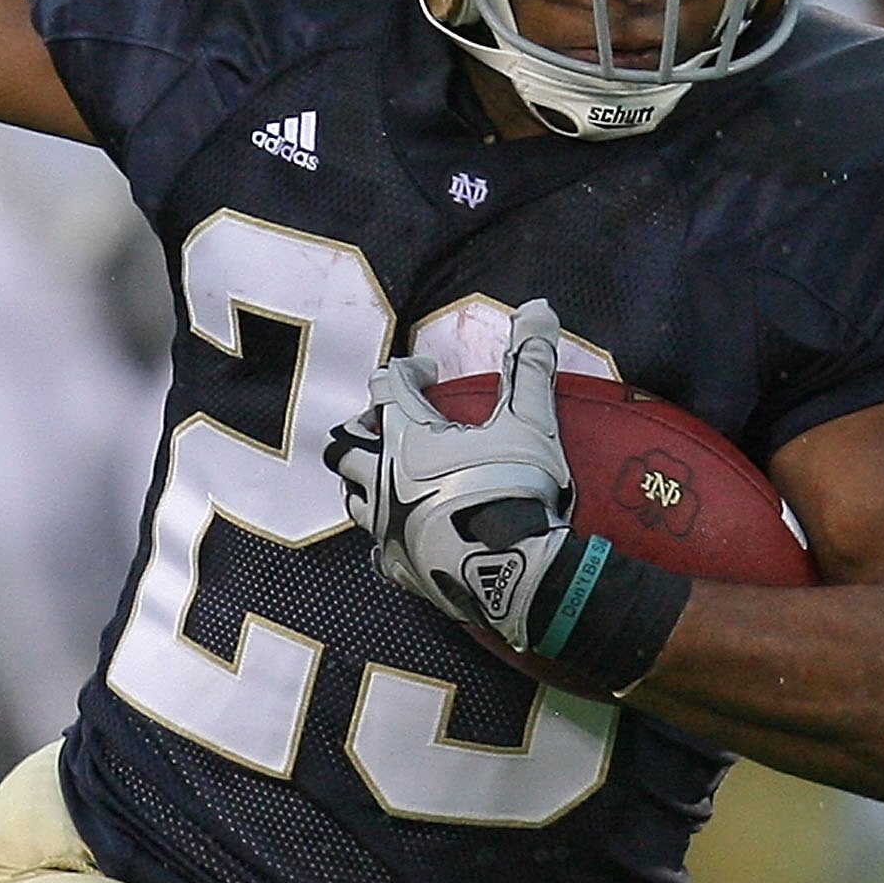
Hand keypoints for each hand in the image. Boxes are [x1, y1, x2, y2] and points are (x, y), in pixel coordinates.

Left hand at [325, 301, 574, 655]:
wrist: (518, 576)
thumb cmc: (518, 491)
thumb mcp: (529, 421)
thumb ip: (529, 363)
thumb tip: (539, 307)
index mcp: (407, 439)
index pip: (385, 386)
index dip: (407, 370)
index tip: (430, 373)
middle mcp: (382, 481)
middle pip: (345, 445)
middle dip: (364, 428)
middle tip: (391, 424)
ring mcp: (385, 528)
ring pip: (352, 497)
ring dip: (365, 480)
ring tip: (390, 474)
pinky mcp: (398, 568)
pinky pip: (376, 549)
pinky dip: (385, 534)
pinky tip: (403, 531)